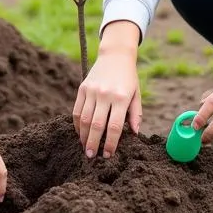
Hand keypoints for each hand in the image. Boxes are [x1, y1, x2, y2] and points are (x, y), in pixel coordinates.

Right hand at [73, 22, 142, 158]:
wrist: (115, 55)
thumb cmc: (129, 78)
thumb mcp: (136, 94)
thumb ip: (135, 114)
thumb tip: (135, 134)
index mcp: (121, 98)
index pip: (114, 127)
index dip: (110, 143)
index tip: (108, 155)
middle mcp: (105, 95)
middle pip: (96, 125)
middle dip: (93, 143)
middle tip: (91, 156)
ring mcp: (92, 91)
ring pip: (83, 119)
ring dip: (83, 136)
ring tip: (85, 148)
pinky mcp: (82, 88)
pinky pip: (76, 109)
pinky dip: (76, 123)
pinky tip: (79, 132)